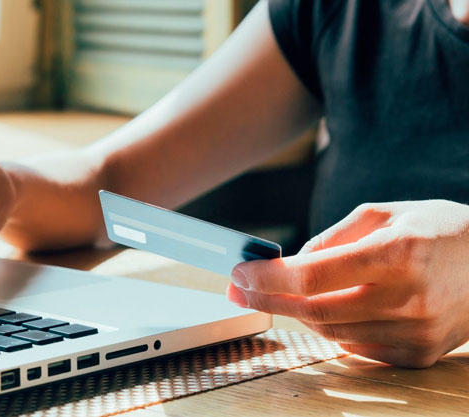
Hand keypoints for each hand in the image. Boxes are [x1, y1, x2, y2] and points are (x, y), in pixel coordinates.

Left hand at [227, 200, 468, 367]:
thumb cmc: (439, 230)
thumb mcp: (385, 214)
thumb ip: (332, 238)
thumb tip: (290, 262)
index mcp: (399, 253)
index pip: (313, 275)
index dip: (268, 276)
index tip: (240, 272)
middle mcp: (409, 298)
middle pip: (315, 310)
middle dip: (269, 299)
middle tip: (240, 289)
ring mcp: (416, 332)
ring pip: (331, 331)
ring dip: (297, 312)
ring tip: (276, 294)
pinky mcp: (418, 354)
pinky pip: (355, 346)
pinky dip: (331, 328)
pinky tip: (322, 309)